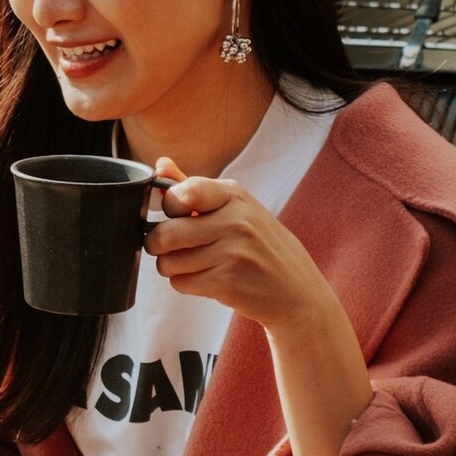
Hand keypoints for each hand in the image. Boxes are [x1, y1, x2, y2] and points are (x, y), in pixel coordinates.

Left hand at [145, 158, 339, 333]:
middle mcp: (236, 220)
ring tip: (197, 264)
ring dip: (173, 267)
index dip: (168, 209)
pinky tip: (210, 279)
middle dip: (159, 245)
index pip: (181, 194)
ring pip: (167, 262)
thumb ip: (194, 189)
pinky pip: (180, 283)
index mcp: (234, 195)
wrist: (297, 290)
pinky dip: (187, 284)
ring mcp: (233, 252)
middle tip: (173, 247)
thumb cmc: (259, 246)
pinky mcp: (228, 281)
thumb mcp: (235, 208)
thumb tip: (160, 165)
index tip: (177, 216)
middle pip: (164, 234)